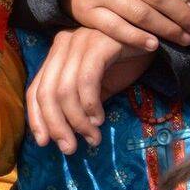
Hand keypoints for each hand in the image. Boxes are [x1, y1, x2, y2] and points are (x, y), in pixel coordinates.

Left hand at [27, 28, 146, 153]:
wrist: (153, 40)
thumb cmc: (123, 63)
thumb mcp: (96, 88)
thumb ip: (78, 106)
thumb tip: (64, 137)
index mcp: (56, 55)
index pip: (35, 90)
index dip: (36, 118)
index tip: (44, 143)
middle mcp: (63, 45)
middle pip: (47, 92)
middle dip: (56, 126)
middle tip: (70, 148)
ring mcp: (80, 41)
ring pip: (65, 90)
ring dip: (77, 121)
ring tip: (92, 137)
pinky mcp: (98, 43)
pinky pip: (87, 80)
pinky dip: (90, 104)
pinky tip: (99, 118)